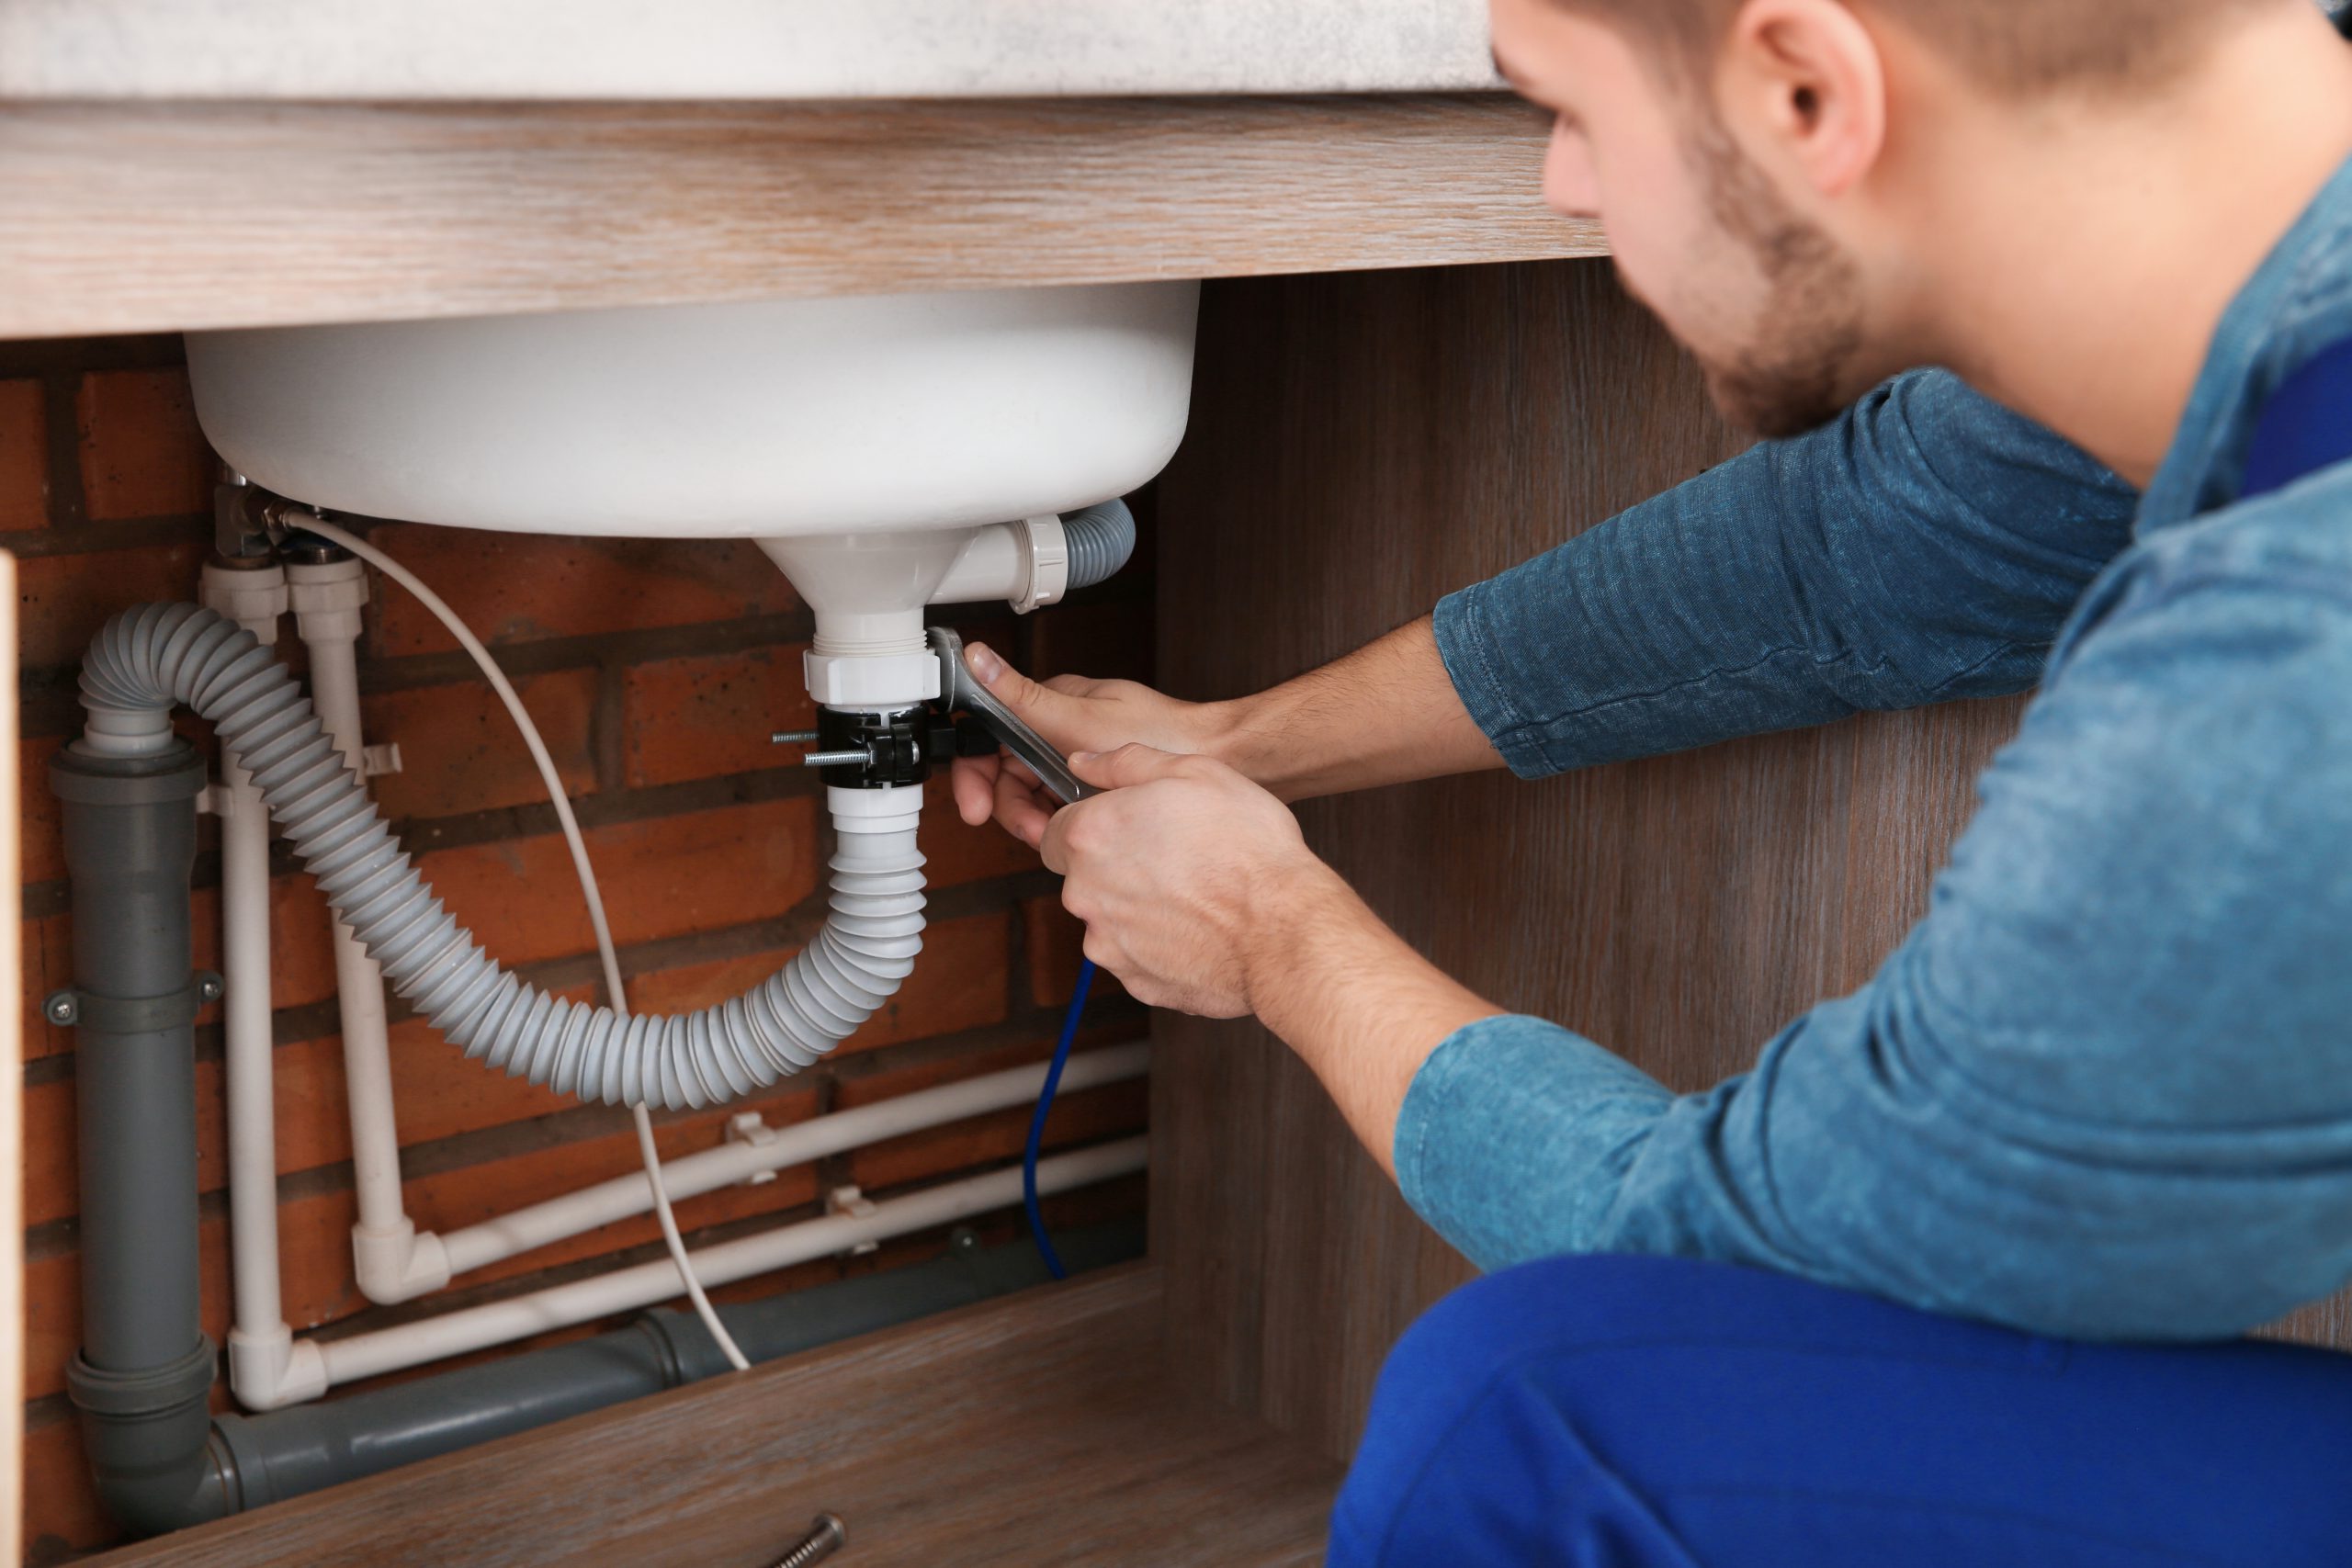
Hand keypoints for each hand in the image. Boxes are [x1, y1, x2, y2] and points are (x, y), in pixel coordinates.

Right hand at [949, 641, 1229, 849]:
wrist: (1223, 761)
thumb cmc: (1162, 733)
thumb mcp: (1080, 719)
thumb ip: (1022, 698)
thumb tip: (978, 658)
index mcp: (1051, 705)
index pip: (990, 737)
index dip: (976, 775)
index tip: (976, 807)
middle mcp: (1059, 731)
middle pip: (1007, 775)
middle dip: (1011, 808)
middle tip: (1029, 831)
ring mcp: (1077, 760)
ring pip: (1032, 797)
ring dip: (1035, 822)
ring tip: (1054, 837)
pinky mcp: (1094, 787)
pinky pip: (1060, 809)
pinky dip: (1060, 825)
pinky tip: (1075, 834)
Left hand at [1039, 744, 1338, 1016]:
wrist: (1284, 932)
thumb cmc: (1248, 851)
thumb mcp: (1195, 773)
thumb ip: (1126, 763)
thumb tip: (1085, 761)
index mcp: (1090, 835)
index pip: (1056, 830)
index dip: (1092, 825)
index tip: (1125, 827)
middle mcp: (1085, 893)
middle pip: (1082, 876)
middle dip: (1116, 867)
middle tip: (1173, 857)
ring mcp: (1108, 943)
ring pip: (1109, 919)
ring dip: (1139, 907)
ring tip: (1194, 895)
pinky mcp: (1136, 981)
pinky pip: (1137, 956)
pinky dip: (1161, 944)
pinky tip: (1200, 928)